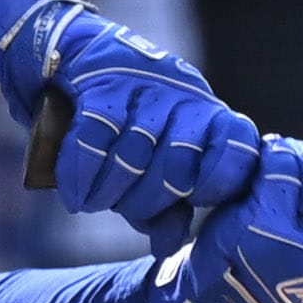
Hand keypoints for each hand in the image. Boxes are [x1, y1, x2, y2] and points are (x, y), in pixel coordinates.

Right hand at [0, 0, 257, 236]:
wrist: (64, 55)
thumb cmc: (118, 125)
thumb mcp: (149, 164)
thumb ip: (165, 208)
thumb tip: (170, 247)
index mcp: (206, 117)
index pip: (238, 148)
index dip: (219, 181)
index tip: (193, 199)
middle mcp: (183, 98)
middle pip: (178, 170)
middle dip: (148, 202)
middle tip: (126, 208)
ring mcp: (144, 88)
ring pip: (135, 156)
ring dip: (109, 193)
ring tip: (95, 202)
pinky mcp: (101, 83)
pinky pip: (95, 139)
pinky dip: (81, 176)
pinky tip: (75, 196)